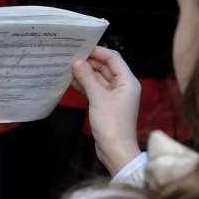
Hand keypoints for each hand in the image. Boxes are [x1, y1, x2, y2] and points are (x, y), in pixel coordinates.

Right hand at [71, 46, 140, 174]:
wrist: (116, 151)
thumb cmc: (113, 125)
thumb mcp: (98, 98)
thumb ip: (87, 78)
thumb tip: (78, 62)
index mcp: (128, 81)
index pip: (113, 58)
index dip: (98, 51)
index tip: (82, 47)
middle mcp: (123, 87)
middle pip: (106, 67)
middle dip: (90, 62)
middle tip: (73, 57)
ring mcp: (115, 96)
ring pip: (99, 79)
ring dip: (86, 74)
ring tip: (70, 68)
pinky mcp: (106, 105)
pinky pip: (96, 90)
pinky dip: (86, 85)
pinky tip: (73, 82)